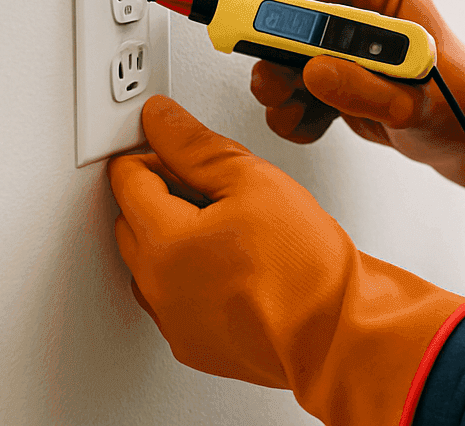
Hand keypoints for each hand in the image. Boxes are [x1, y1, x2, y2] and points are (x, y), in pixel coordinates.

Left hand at [108, 95, 464, 424]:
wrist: (337, 332)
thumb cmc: (305, 266)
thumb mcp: (254, 181)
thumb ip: (197, 147)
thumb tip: (161, 120)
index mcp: (163, 241)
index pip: (127, 178)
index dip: (155, 152)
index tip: (182, 149)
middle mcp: (156, 286)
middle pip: (131, 220)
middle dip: (161, 195)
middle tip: (215, 186)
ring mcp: (174, 321)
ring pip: (152, 262)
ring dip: (174, 239)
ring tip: (230, 228)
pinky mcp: (195, 345)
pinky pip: (175, 299)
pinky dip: (192, 278)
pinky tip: (236, 265)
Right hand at [249, 0, 464, 205]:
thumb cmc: (461, 103)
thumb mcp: (420, 102)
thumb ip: (367, 89)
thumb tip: (315, 73)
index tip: (260, 8)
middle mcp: (359, 18)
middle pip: (296, 18)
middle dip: (276, 53)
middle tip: (273, 81)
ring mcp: (342, 51)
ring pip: (285, 59)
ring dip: (281, 90)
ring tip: (299, 112)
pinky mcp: (332, 81)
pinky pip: (293, 93)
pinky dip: (294, 115)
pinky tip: (318, 126)